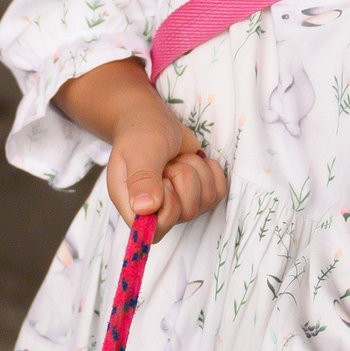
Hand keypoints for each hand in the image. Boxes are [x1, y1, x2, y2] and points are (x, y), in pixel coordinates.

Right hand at [105, 105, 226, 237]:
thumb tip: (146, 209)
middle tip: (169, 163)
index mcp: (131, 203)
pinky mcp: (198, 194)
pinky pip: (218, 192)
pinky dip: (211, 170)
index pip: (154, 231)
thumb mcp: (139, 150)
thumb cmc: (140, 132)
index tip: (164, 181)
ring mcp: (178, 204)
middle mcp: (155, 209)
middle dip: (185, 179)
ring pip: (205, 202)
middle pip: (185, 214)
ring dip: (196, 171)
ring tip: (177, 158)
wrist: (153, 119)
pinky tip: (194, 160)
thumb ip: (142, 178)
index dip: (168, 208)